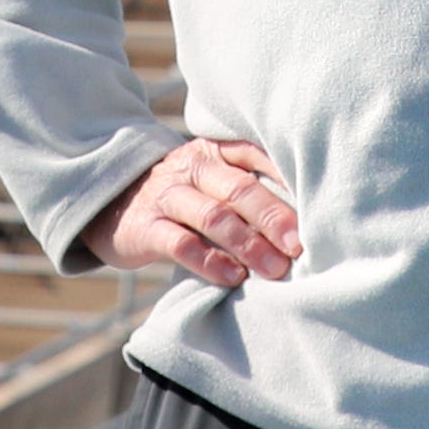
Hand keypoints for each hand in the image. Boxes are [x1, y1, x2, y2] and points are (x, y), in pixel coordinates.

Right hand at [82, 139, 300, 288]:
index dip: (286, 177)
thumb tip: (308, 223)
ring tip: (276, 269)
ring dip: (248, 243)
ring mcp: (167, 196)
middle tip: (300, 245)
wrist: (110, 203)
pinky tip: (234, 277)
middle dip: (272, 216)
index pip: (254, 154)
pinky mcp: (146, 227)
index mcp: (213, 151)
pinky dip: (210, 261)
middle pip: (237, 188)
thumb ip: (247, 190)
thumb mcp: (210, 182)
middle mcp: (191, 167)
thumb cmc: (182, 198)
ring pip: (212, 215)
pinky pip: (180, 243)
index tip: (318, 204)